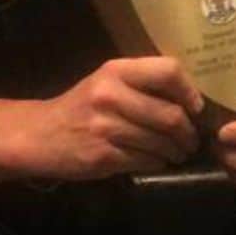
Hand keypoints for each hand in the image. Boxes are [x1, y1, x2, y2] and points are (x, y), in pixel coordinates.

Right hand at [38, 57, 202, 179]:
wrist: (40, 135)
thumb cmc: (83, 106)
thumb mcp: (107, 82)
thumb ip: (143, 84)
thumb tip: (191, 100)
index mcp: (116, 71)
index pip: (169, 72)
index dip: (189, 91)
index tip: (195, 107)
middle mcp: (110, 95)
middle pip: (171, 115)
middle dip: (188, 133)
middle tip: (191, 140)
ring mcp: (105, 127)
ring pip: (161, 143)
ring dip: (176, 152)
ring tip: (178, 152)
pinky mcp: (102, 156)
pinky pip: (146, 161)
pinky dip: (158, 163)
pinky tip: (156, 161)